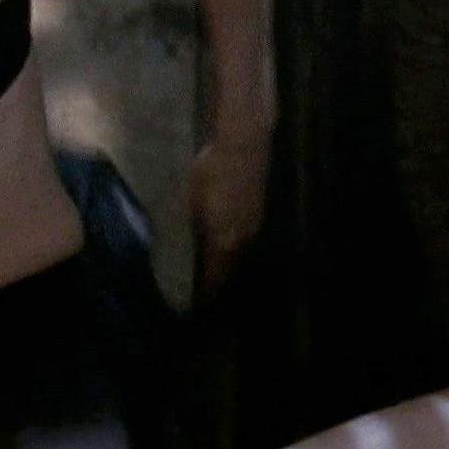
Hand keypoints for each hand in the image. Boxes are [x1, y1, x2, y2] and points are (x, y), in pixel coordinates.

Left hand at [189, 136, 267, 298]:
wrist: (241, 146)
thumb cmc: (209, 172)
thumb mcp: (190, 201)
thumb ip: (192, 228)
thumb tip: (189, 248)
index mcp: (224, 240)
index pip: (216, 276)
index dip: (208, 290)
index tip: (200, 302)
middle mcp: (244, 239)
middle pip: (231, 268)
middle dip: (220, 279)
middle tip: (209, 288)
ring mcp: (255, 225)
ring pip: (240, 253)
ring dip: (229, 262)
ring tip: (218, 269)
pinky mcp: (259, 212)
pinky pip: (246, 238)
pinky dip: (236, 245)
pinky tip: (228, 242)